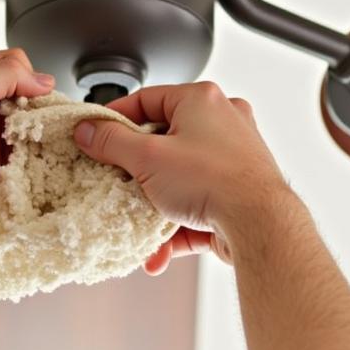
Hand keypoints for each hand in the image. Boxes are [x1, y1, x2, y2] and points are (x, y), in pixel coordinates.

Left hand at [0, 49, 54, 233]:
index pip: (14, 66)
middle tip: (35, 122)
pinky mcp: (1, 167)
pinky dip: (37, 160)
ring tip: (37, 144)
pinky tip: (36, 162)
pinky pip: (30, 159)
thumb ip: (5, 75)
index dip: (28, 78)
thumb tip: (43, 80)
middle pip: (29, 98)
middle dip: (38, 109)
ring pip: (33, 129)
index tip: (33, 96)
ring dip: (39, 136)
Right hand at [72, 81, 288, 273]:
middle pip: (162, 142)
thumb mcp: (147, 157)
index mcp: (202, 100)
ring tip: (139, 222)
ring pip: (179, 179)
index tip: (95, 136)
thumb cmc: (216, 180)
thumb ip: (112, 142)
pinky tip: (160, 249)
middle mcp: (223, 123)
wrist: (259, 224)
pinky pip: (196, 205)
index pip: (146, 100)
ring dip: (154, 206)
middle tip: (115, 181)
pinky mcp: (237, 194)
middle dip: (136, 172)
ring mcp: (233, 159)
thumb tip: (90, 131)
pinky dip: (176, 226)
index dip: (115, 119)